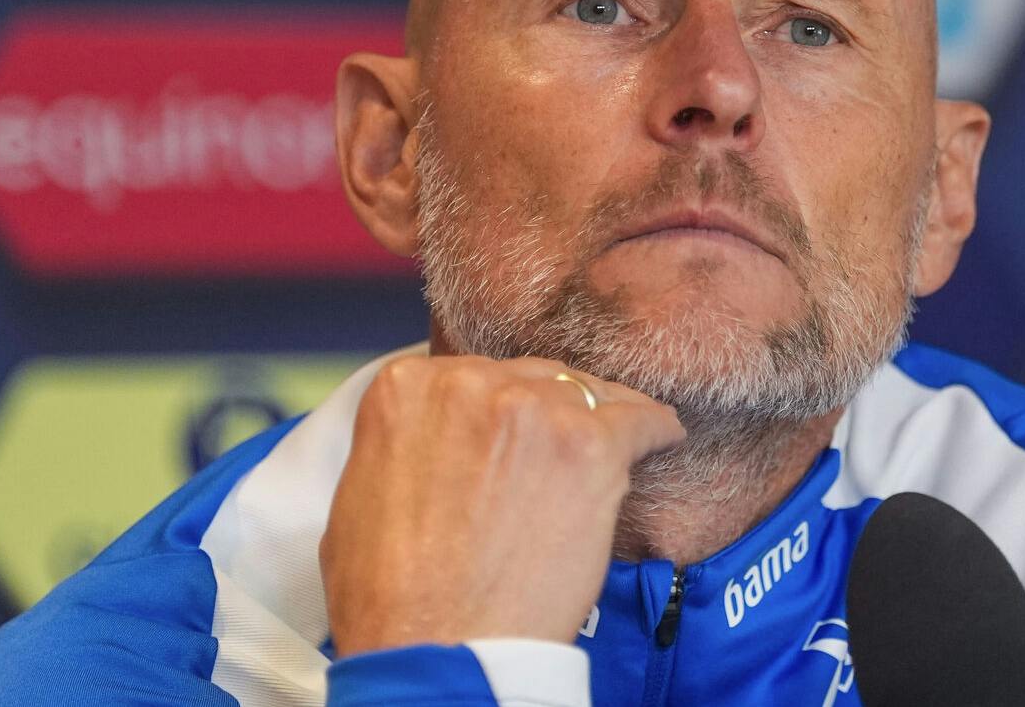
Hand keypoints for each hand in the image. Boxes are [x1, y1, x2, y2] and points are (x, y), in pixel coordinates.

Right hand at [320, 354, 685, 656]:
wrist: (436, 647)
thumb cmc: (390, 594)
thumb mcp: (361, 493)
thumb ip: (406, 443)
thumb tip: (435, 440)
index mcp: (407, 387)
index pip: (471, 376)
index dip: (496, 409)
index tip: (514, 431)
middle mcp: (470, 381)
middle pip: (529, 379)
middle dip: (544, 413)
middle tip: (559, 454)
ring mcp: (534, 409)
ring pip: (585, 395)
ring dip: (598, 419)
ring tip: (618, 440)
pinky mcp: (590, 446)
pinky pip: (641, 421)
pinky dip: (655, 428)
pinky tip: (664, 436)